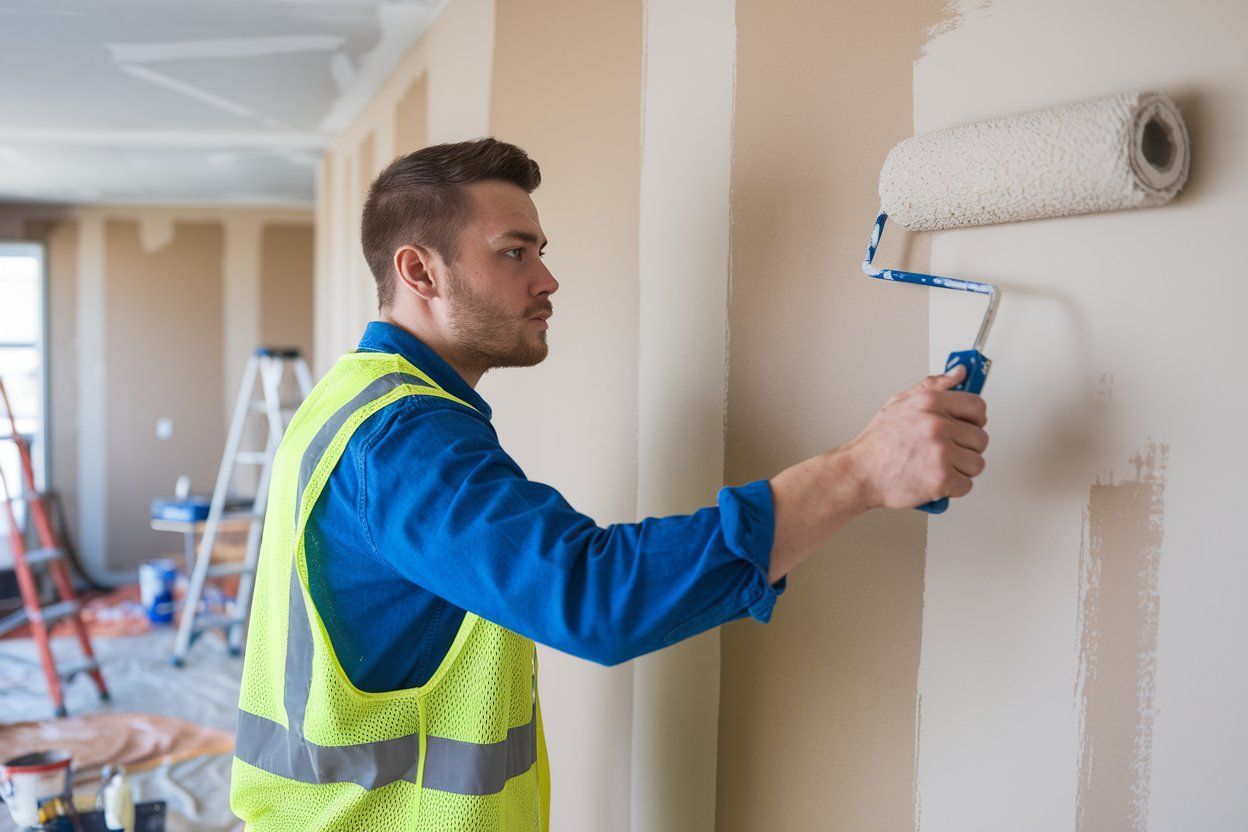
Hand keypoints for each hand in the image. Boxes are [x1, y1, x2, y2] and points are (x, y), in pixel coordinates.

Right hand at [844, 366, 988, 509]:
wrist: (860, 472)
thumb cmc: (878, 442)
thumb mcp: (900, 402)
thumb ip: (933, 386)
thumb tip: (958, 373)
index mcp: (931, 402)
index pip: (977, 406)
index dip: (976, 419)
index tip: (969, 425)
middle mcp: (938, 425)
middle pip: (980, 438)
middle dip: (965, 448)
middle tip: (945, 451)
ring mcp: (941, 452)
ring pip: (976, 463)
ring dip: (960, 469)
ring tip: (938, 466)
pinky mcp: (942, 478)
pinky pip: (966, 485)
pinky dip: (953, 488)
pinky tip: (936, 480)